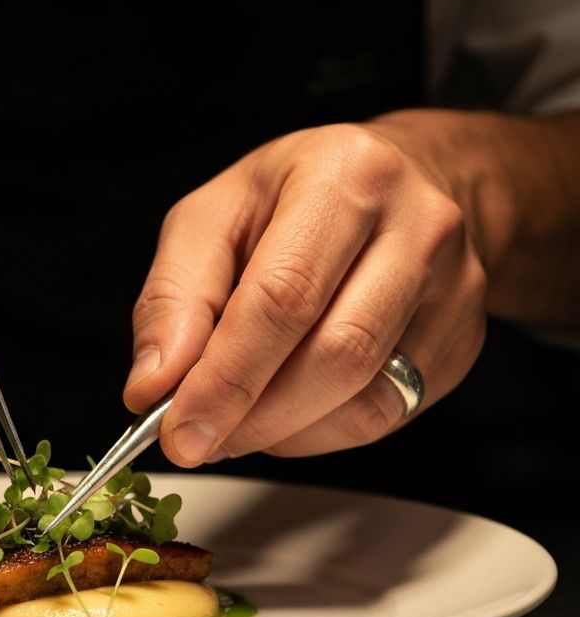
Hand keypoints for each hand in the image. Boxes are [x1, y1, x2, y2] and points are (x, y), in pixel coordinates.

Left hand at [123, 121, 487, 464]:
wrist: (393, 187)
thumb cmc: (293, 198)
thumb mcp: (212, 217)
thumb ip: (173, 298)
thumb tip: (154, 386)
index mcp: (344, 176)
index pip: (283, 297)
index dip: (226, 377)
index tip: (179, 430)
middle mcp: (418, 228)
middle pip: (335, 356)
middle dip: (253, 416)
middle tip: (198, 439)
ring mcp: (454, 291)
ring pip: (367, 401)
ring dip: (283, 432)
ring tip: (235, 421)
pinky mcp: (462, 343)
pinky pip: (385, 418)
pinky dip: (319, 433)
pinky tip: (286, 411)